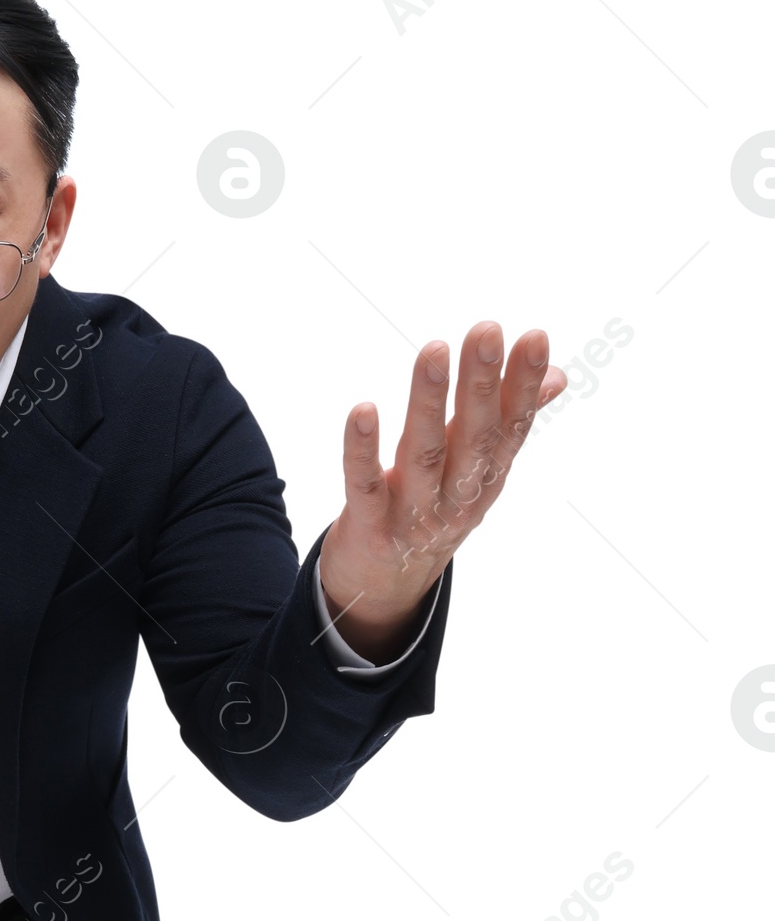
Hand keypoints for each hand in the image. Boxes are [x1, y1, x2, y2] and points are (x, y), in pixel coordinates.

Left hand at [318, 323, 567, 662]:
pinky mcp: (371, 528)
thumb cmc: (434, 510)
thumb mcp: (478, 471)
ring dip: (428, 402)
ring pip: (424, 454)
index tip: (535, 337)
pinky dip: (363, 450)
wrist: (384, 591)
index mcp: (487, 477)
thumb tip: (557, 375)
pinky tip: (363, 410)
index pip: (512, 426)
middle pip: (474, 436)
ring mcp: (415, 515)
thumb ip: (511, 420)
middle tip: (486, 330)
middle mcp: (459, 496)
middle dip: (481, 383)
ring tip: (433, 351)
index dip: (525, 384)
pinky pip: (366, 486)